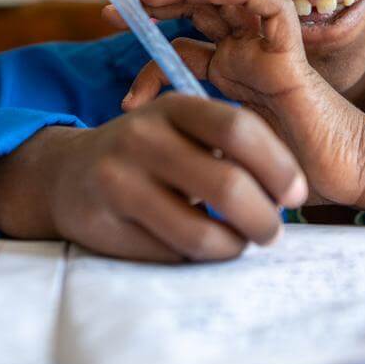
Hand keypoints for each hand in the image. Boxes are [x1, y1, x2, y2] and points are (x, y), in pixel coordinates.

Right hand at [0, 94, 306, 262]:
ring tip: (240, 243)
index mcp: (173, 106)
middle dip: (263, 218)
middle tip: (273, 231)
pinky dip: (196, 258)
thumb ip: (229, 143)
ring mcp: (118, 181)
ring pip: (200, 232)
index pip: (239, 128)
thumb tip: (293, 188)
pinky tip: (197, 246)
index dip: (278, 164)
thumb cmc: (149, 151)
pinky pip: (171, 255)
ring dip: (233, 246)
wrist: (67, 173)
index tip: (297, 193)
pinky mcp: (103, 224)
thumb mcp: (181, 127)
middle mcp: (142, 137)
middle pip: (227, 185)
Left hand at [108, 0, 364, 208]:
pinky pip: (270, 7)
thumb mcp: (225, 149)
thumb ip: (196, 131)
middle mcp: (248, 55)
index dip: (148, 40)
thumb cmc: (293, 173)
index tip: (114, 47)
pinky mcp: (291, 53)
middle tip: (113, 5)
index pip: (183, 42)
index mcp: (233, 74)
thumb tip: (142, 134)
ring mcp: (269, 50)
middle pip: (199, 12)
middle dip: (156, 3)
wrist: (346, 180)